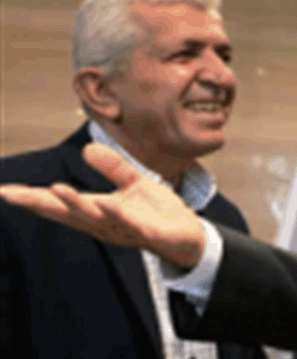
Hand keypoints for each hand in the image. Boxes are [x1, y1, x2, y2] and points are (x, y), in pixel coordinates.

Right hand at [0, 143, 206, 267]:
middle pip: (66, 212)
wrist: (190, 236)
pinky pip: (131, 224)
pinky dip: (118, 215)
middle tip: (11, 194)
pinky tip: (107, 204)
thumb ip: (113, 167)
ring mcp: (123, 230)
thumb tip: (87, 147)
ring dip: (75, 205)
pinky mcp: (148, 233)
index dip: (32, 197)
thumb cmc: (158, 213)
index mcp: (97, 210)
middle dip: (39, 202)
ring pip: (94, 218)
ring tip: (54, 189)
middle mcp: (103, 223)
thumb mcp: (135, 182)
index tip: (4, 190)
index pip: (59, 204)